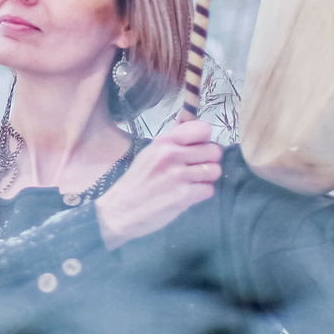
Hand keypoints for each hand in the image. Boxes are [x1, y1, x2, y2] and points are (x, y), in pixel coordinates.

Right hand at [95, 118, 221, 248]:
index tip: (197, 148)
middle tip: (196, 170)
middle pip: (214, 151)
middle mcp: (171, 154)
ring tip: (192, 183)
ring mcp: (178, 175)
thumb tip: (188, 122)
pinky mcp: (183, 196)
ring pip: (215, 170)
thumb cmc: (136, 182)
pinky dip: (201, 194)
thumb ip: (171, 141)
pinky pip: (209, 190)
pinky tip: (187, 196)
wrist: (119, 211)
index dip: (205, 140)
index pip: (203, 129)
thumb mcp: (149, 154)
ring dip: (207, 179)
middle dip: (209, 161)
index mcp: (164, 141)